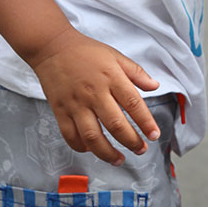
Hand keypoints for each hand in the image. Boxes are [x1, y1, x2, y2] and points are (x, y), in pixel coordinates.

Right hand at [32, 29, 159, 166]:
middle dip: (131, 141)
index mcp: (111, 78)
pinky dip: (81, 147)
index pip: (133, 103)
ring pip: (92, 136)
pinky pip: (70, 135)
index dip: (146, 122)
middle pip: (115, 124)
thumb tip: (155, 86)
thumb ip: (136, 72)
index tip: (154, 135)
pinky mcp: (60, 110)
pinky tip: (92, 150)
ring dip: (107, 152)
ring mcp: (75, 104)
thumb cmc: (86, 51)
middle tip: (140, 149)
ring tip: (119, 159)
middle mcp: (94, 93)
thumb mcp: (115, 56)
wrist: (52, 47)